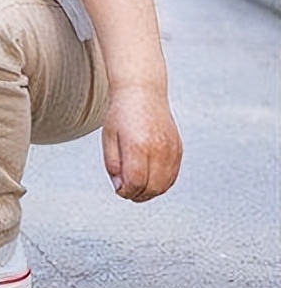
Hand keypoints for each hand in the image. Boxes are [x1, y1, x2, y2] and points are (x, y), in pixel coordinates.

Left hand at [101, 84, 181, 201]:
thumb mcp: (108, 138)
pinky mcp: (179, 148)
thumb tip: (120, 187)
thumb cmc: (122, 112)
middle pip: (153, 187)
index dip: (126, 191)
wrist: (142, 91)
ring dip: (151, 192)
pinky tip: (150, 180)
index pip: (136, 182)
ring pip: (166, 184)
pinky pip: (173, 175)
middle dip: (138, 195)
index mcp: (138, 146)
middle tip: (127, 193)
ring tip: (138, 189)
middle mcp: (158, 148)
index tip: (119, 190)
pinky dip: (163, 183)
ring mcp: (171, 149)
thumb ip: (113, 165)